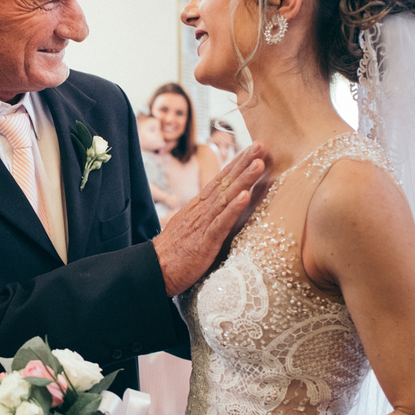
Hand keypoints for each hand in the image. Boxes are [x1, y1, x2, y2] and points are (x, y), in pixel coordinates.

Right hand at [152, 143, 265, 295]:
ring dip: (244, 180)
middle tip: (260, 144)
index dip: (236, 164)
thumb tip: (215, 210)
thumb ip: (203, 217)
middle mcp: (201, 210)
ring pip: (226, 197)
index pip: (220, 180)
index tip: (252, 149)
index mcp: (198, 206)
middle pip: (225, 182)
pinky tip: (245, 196)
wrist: (153, 269)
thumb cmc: (173, 253)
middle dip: (244, 162)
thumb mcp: (189, 228)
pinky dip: (234, 208)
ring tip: (259, 164)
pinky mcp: (205, 241)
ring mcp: (203, 223)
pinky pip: (222, 222)